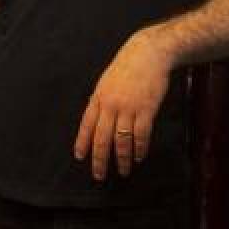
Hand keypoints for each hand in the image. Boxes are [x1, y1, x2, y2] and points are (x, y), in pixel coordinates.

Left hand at [73, 30, 173, 180]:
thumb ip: (101, 100)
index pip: (86, 125)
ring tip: (123, 171)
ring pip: (121, 140)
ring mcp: (128, 108)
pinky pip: (141, 135)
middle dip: (99, 159)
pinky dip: (139, 149)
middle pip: (102, 138)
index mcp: (98, 97)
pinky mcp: (146, 109)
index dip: (82, 143)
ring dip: (121, 159)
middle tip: (99, 175)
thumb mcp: (107, 81)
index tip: (80, 157)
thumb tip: (96, 120)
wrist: (148, 53)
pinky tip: (139, 156)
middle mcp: (110, 105)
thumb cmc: (128, 67)